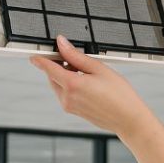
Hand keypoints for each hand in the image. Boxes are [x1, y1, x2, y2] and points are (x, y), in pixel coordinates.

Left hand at [30, 35, 155, 139]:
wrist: (128, 119)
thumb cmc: (119, 94)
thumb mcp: (99, 68)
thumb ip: (76, 55)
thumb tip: (61, 44)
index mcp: (72, 84)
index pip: (48, 68)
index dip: (40, 59)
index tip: (35, 54)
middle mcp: (67, 97)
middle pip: (52, 76)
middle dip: (59, 66)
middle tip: (76, 59)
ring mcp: (69, 106)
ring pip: (59, 85)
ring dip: (65, 76)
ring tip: (87, 73)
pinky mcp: (73, 111)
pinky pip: (65, 94)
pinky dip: (71, 86)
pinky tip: (89, 84)